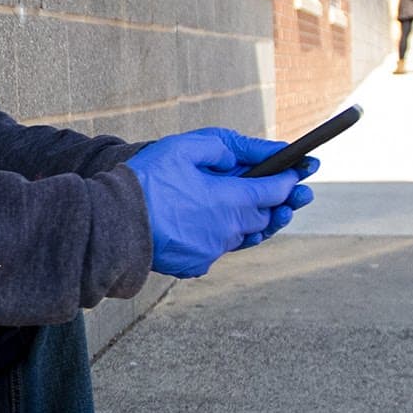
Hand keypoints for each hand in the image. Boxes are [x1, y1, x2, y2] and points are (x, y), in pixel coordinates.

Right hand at [125, 130, 314, 277]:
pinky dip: (221, 236)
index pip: (274, 191)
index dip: (290, 180)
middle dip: (281, 203)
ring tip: (258, 209)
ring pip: (243, 235)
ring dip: (253, 221)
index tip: (300, 172)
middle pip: (264, 217)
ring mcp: (212, 251)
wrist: (111, 221)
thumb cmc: (147, 179)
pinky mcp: (196, 264)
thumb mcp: (187, 147)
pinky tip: (212, 224)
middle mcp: (227, 230)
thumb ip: (232, 148)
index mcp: (229, 200)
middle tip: (298, 194)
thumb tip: (268, 151)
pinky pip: (218, 249)